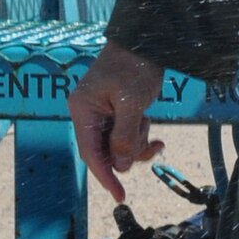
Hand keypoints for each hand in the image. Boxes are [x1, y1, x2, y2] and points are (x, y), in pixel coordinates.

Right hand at [68, 40, 164, 202]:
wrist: (146, 42)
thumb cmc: (134, 67)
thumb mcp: (131, 104)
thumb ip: (124, 137)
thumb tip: (121, 166)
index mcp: (82, 110)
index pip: (90, 153)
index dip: (105, 176)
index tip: (120, 196)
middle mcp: (88, 114)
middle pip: (106, 152)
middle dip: (129, 153)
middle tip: (153, 146)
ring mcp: (102, 114)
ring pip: (119, 146)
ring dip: (138, 143)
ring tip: (150, 125)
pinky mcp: (117, 113)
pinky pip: (127, 136)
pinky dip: (141, 137)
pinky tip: (156, 135)